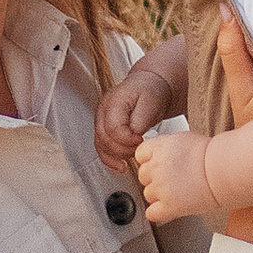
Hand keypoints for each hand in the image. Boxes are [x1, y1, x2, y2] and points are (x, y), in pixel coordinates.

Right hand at [94, 48, 182, 172]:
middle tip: (140, 147)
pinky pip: (102, 149)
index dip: (127, 139)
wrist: (150, 86)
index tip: (142, 139)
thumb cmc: (151, 92)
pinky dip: (110, 160)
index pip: (113, 128)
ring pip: (101, 146)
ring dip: (118, 156)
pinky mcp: (104, 130)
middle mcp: (103, 111)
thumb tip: (134, 137)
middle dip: (124, 149)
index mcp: (114, 102)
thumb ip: (141, 121)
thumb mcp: (151, 102)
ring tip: (134, 156)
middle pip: (105, 139)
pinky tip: (121, 166)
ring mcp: (101, 121)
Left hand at [137, 126, 216, 224]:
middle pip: (142, 175)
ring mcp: (161, 187)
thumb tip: (160, 152)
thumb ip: (166, 146)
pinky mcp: (169, 206)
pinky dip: (159, 213)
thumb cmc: (211, 154)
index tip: (156, 164)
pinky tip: (169, 208)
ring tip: (177, 193)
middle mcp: (157, 167)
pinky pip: (152, 213)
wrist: (223, 169)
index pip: (140, 155)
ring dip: (159, 195)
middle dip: (154, 178)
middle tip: (171, 179)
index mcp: (160, 148)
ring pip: (148, 194)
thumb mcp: (183, 139)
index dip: (149, 161)